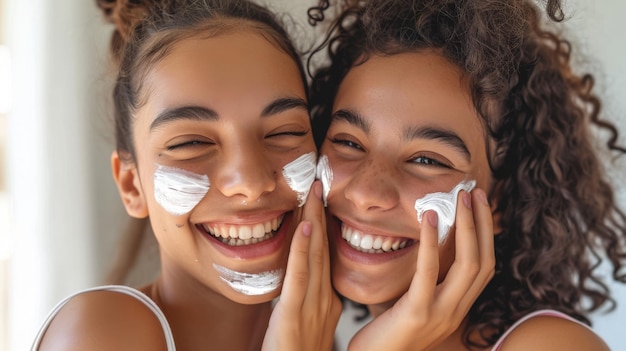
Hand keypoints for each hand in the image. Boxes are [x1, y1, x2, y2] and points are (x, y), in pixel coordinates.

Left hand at [262, 181, 341, 350]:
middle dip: (320, 213)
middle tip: (320, 181)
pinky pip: (299, 278)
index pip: (326, 257)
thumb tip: (300, 279)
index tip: (320, 199)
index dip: (323, 226)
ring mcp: (312, 308)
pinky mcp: (293, 316)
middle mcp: (325, 302)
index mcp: (329, 303)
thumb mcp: (306, 327)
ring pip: (313, 256)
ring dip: (313, 221)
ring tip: (313, 191)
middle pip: (323, 249)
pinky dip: (301, 250)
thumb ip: (305, 303)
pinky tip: (304, 227)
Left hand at [348, 189, 494, 350]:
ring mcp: (441, 314)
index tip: (481, 204)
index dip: (487, 234)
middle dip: (483, 224)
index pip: (485, 267)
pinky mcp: (418, 313)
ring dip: (467, 227)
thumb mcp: (415, 305)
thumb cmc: (387, 334)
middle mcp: (456, 312)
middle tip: (476, 192)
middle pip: (484, 262)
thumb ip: (428, 282)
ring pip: (468, 265)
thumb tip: (430, 247)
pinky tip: (429, 217)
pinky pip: (429, 272)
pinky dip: (431, 241)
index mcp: (457, 308)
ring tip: (460, 198)